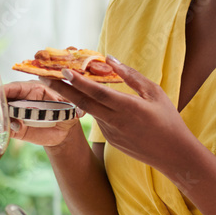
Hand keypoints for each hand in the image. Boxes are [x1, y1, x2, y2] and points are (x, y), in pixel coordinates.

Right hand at [4, 80, 83, 146]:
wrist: (65, 130)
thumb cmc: (68, 111)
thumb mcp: (71, 105)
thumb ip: (70, 102)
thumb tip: (78, 108)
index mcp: (34, 89)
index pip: (16, 86)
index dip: (5, 89)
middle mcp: (22, 99)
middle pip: (4, 98)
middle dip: (0, 104)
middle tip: (2, 112)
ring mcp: (18, 114)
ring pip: (3, 112)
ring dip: (3, 118)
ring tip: (11, 125)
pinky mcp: (17, 128)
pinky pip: (7, 127)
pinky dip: (6, 129)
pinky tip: (9, 130)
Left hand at [42, 57, 196, 172]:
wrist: (173, 155)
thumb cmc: (168, 119)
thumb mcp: (154, 92)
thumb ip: (131, 75)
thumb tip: (110, 59)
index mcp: (128, 108)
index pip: (97, 93)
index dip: (78, 81)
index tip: (62, 70)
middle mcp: (115, 122)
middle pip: (82, 103)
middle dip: (61, 88)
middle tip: (42, 75)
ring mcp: (111, 133)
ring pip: (89, 111)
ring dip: (73, 96)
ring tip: (59, 80)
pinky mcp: (111, 140)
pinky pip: (98, 119)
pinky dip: (89, 107)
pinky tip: (83, 96)